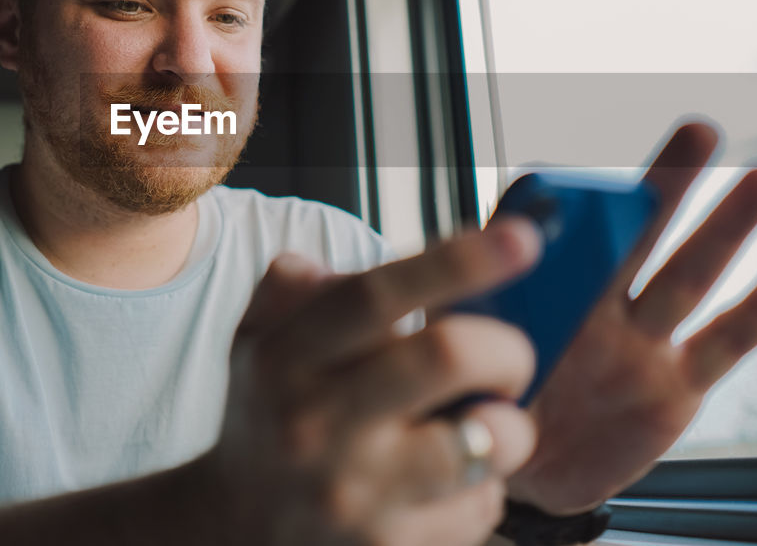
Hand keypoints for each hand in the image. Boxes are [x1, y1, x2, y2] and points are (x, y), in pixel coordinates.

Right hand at [199, 219, 543, 545]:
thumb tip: (332, 266)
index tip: (521, 239)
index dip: (456, 262)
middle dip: (506, 348)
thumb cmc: (268, 417)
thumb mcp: (255, 341)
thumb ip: (292, 289)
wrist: (235, 529)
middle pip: (447, 358)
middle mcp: (317, 424)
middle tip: (506, 358)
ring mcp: (356, 494)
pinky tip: (450, 482)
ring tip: (484, 423)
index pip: (376, 295)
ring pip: (485, 442)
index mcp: (287, 357)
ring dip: (508, 426)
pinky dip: (484, 487)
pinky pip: (483, 507)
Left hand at [506, 122, 756, 513]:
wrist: (517, 472)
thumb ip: (475, 295)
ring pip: (690, 275)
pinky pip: (724, 343)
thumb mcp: (464, 346)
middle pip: (640, 234)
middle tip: (700, 129)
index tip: (581, 167)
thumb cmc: (485, 397)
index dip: (577, 196)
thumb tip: (481, 237)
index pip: (567, 227)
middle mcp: (599, 303)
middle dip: (669, 184)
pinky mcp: (676, 388)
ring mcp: (642, 343)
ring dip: (729, 227)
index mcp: (547, 286)